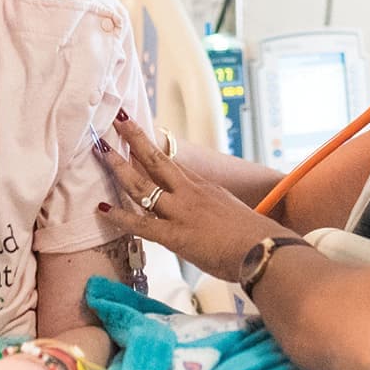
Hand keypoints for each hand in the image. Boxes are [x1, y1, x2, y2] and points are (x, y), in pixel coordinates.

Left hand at [93, 113, 297, 280]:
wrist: (268, 251)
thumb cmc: (256, 237)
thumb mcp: (232, 211)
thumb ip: (213, 205)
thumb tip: (206, 208)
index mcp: (203, 187)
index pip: (171, 163)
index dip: (151, 147)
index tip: (135, 132)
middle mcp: (189, 193)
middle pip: (156, 159)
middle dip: (134, 138)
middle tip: (117, 118)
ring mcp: (181, 212)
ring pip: (142, 185)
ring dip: (119, 167)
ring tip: (101, 150)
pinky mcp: (176, 236)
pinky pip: (141, 225)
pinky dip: (119, 217)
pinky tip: (102, 209)